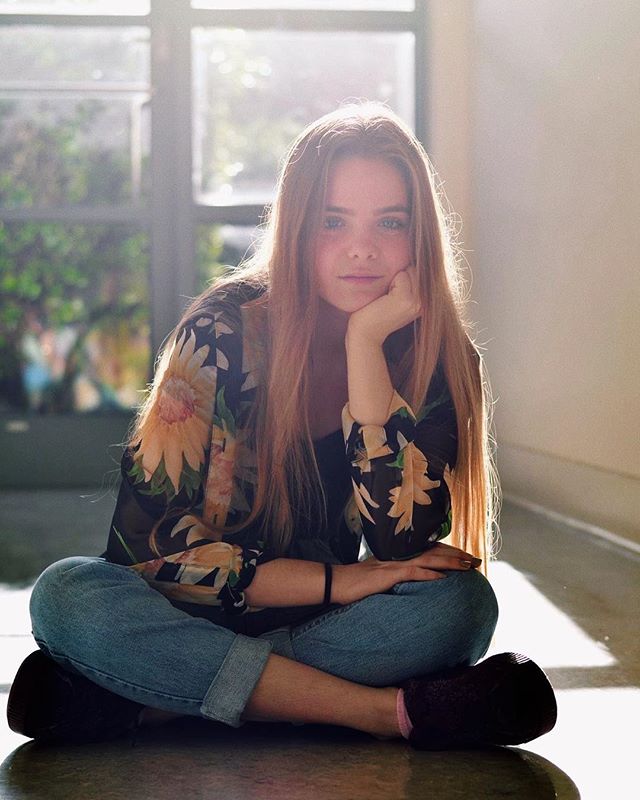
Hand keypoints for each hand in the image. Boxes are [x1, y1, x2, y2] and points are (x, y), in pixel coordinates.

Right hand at [331, 543, 481, 605]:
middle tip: (477, 560)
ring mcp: (393, 564)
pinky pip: (412, 573)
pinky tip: (444, 578)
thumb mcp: (378, 579)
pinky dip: (429, 574)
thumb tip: (411, 582)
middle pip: (434, 551)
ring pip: (428, 559)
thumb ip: (395, 577)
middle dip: (457, 555)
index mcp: (398, 557)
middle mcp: (398, 556)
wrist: (334, 583)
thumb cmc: (354, 584)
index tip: (466, 557)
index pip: (429, 550)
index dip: (449, 552)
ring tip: (468, 566)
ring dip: (450, 562)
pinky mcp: (387, 575)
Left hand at [347, 267, 421, 345]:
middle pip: (417, 269)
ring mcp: (418, 301)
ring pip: (409, 270)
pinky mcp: (406, 299)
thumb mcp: (398, 298)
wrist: (365, 333)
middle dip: (400, 276)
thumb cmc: (376, 314)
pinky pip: (401, 275)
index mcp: (426, 303)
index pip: (421, 272)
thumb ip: (410, 285)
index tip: (393, 297)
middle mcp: (426, 303)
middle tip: (389, 297)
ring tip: (387, 297)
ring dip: (394, 279)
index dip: (404, 278)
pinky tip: (384, 298)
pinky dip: (389, 282)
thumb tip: (415, 260)